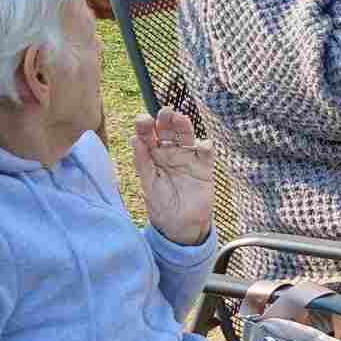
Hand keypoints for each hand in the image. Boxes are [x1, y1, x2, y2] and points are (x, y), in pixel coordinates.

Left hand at [134, 108, 214, 246]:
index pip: (148, 135)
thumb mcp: (148, 185)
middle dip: (166, 119)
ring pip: (186, 136)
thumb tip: (134, 139)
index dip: (145, 126)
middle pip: (168, 130)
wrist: (181, 226)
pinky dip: (205, 146)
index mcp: (153, 155)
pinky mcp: (204, 167)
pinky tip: (201, 145)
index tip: (143, 120)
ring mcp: (187, 158)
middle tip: (164, 113)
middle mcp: (170, 152)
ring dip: (184, 126)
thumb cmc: (161, 205)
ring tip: (180, 119)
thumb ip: (142, 162)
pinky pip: (206, 152)